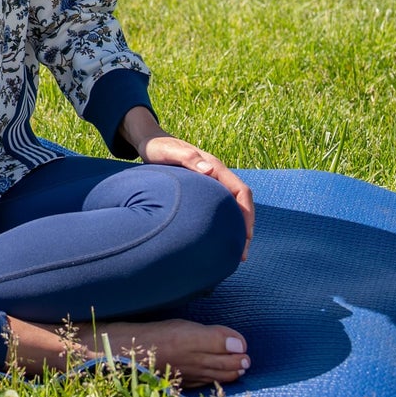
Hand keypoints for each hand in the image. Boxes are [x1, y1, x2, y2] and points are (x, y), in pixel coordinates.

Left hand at [124, 114, 254, 258]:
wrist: (148, 142)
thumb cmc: (157, 147)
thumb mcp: (168, 151)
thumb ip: (188, 158)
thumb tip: (210, 170)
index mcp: (214, 167)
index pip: (241, 191)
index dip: (247, 214)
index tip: (247, 236)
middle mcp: (216, 175)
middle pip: (240, 203)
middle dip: (245, 227)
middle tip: (242, 254)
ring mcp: (210, 182)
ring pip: (231, 207)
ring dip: (236, 228)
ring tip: (233, 253)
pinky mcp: (201, 189)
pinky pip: (219, 208)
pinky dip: (223, 224)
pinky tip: (216, 240)